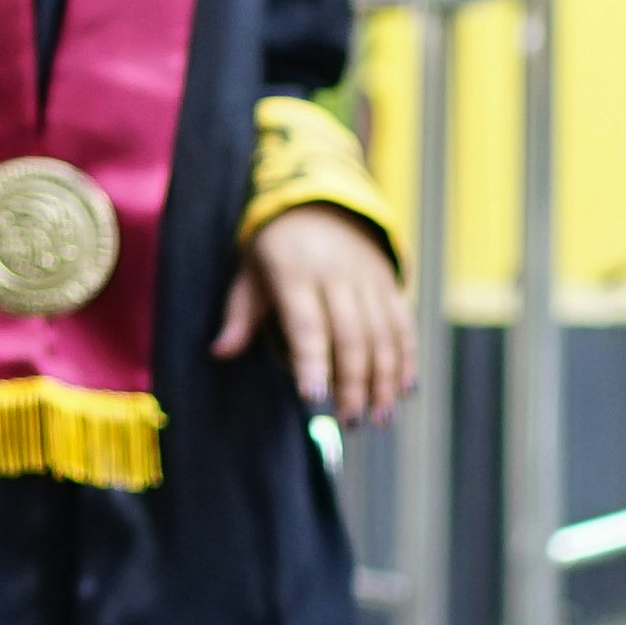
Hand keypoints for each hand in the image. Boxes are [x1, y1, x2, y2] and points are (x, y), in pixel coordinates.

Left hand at [217, 204, 419, 421]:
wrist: (318, 202)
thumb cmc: (274, 247)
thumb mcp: (249, 273)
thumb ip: (239, 315)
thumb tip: (219, 352)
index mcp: (295, 274)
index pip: (306, 325)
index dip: (311, 363)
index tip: (313, 399)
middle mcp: (336, 276)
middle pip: (350, 337)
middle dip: (353, 383)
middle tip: (350, 422)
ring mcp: (367, 279)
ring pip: (382, 335)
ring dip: (384, 379)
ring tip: (380, 417)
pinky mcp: (389, 282)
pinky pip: (402, 323)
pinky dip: (406, 358)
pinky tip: (405, 389)